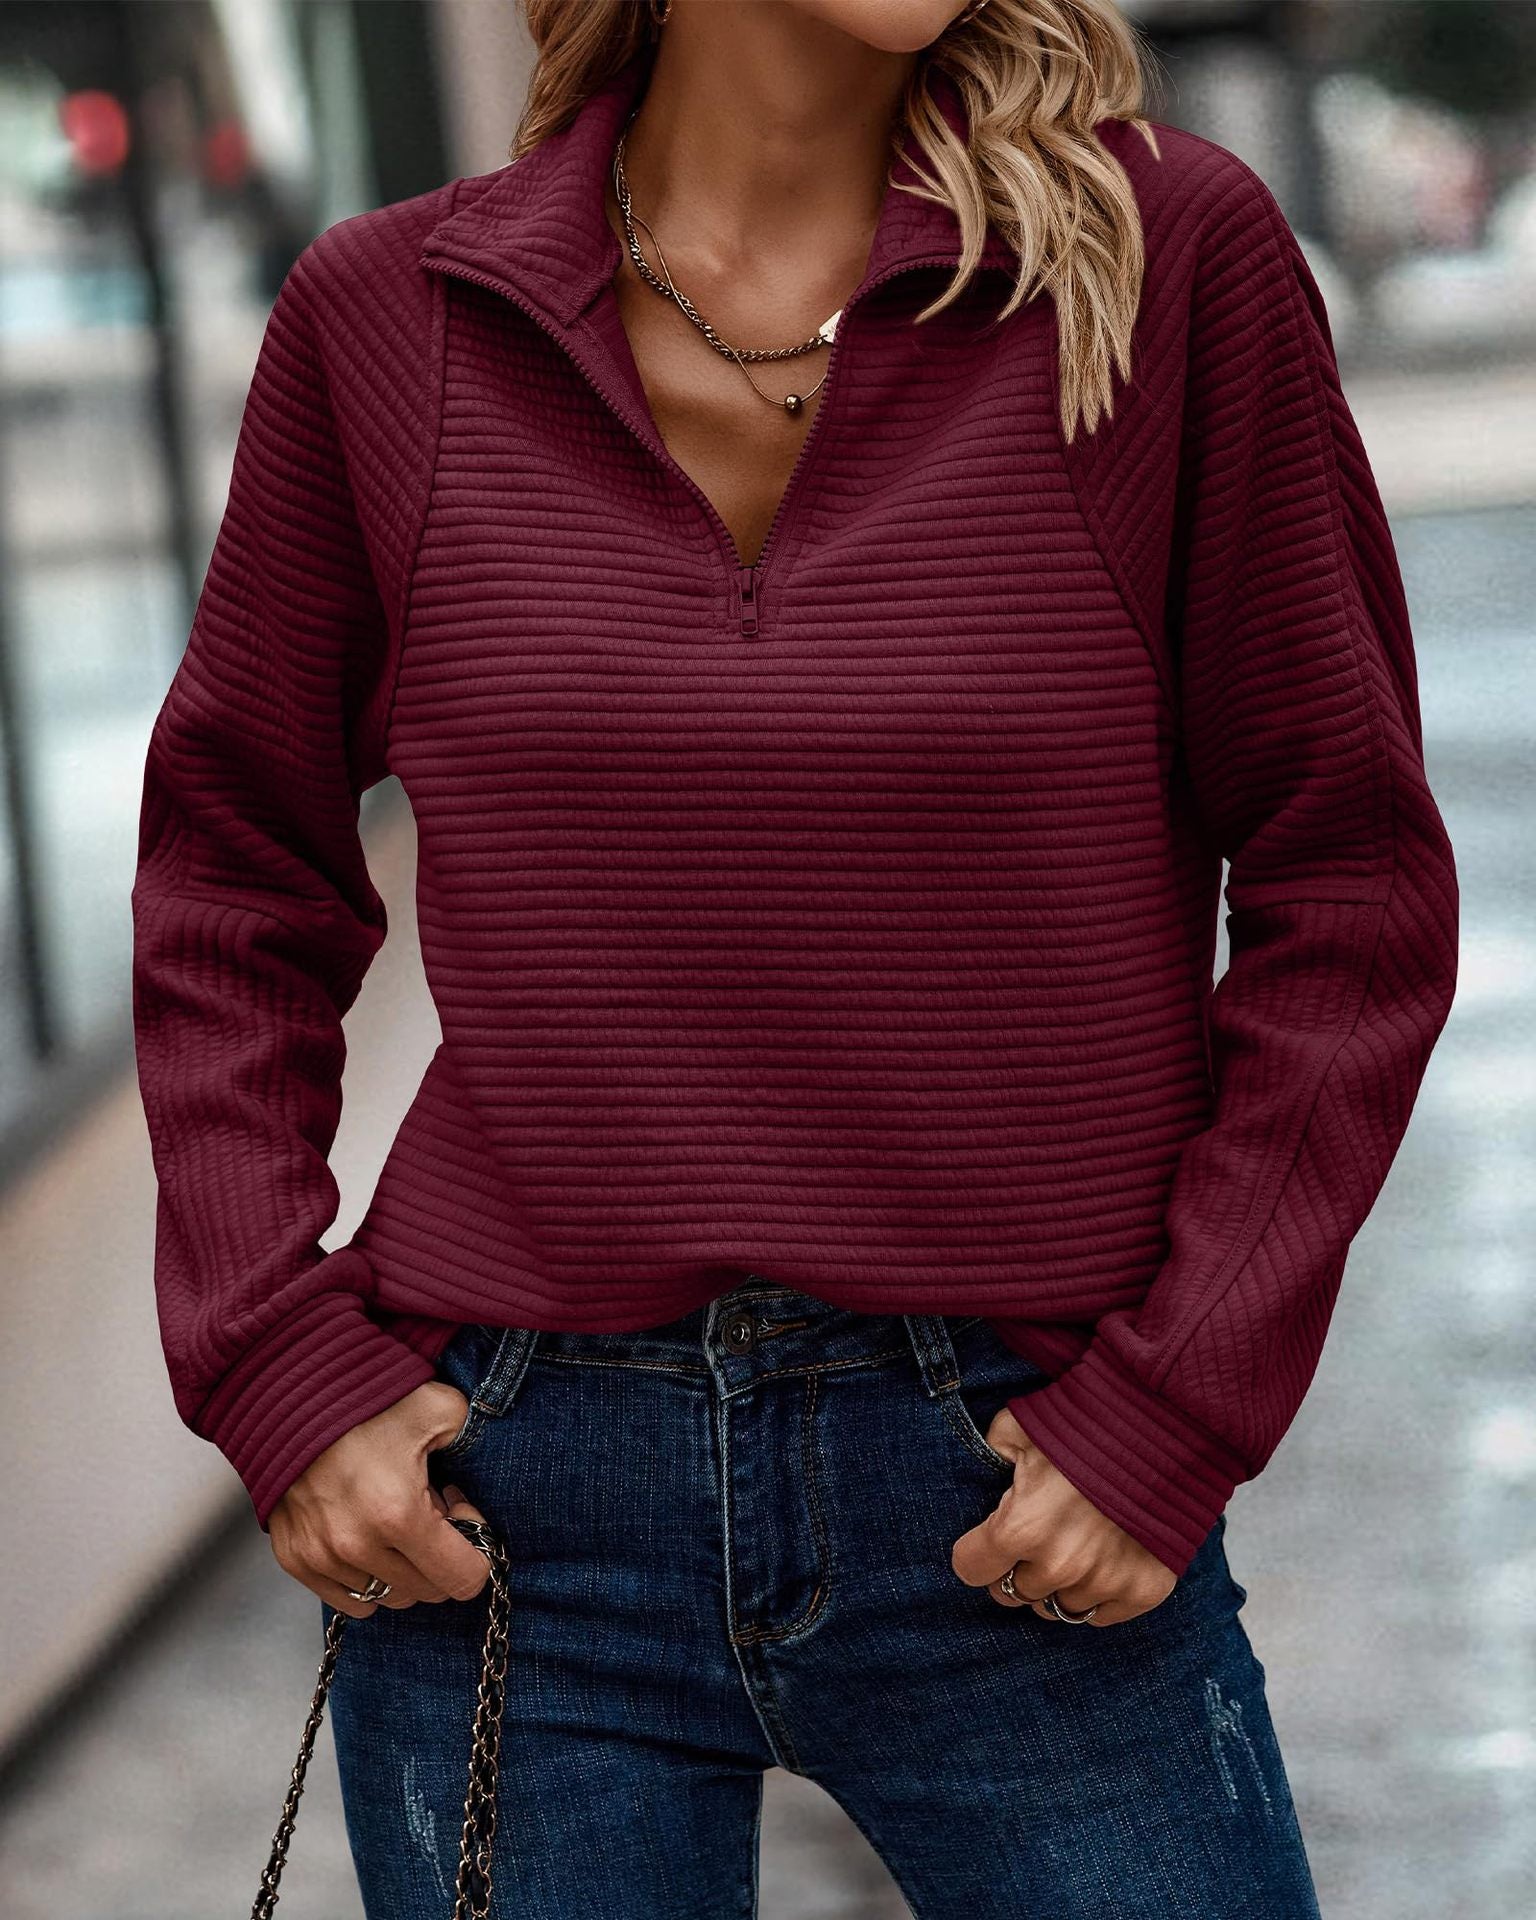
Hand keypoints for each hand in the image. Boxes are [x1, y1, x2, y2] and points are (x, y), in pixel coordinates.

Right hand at [269, 1380, 493, 1615]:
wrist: (291, 1395)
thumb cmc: (368, 1400)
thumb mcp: (441, 1408)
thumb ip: (474, 1441)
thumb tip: (478, 1482)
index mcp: (399, 1514)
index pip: (463, 1579)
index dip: (474, 1547)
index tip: (460, 1510)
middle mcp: (357, 1546)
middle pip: (428, 1591)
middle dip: (441, 1555)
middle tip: (432, 1509)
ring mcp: (322, 1557)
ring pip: (390, 1597)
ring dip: (405, 1566)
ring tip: (397, 1518)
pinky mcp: (295, 1560)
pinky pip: (349, 1599)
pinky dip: (369, 1578)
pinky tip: (370, 1535)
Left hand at [950, 1404, 1177, 1625]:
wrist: (1165, 1426)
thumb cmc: (1087, 1424)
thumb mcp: (1019, 1425)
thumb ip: (992, 1453)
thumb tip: (988, 1468)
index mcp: (1019, 1528)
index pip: (970, 1568)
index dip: (976, 1550)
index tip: (988, 1539)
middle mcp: (1058, 1566)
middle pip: (1013, 1592)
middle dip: (1016, 1569)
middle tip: (1034, 1540)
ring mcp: (1102, 1582)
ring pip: (1057, 1608)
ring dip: (1057, 1585)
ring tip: (1069, 1549)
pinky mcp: (1142, 1590)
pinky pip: (1101, 1616)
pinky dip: (1097, 1594)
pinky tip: (1100, 1562)